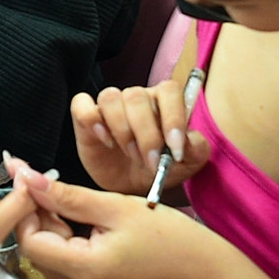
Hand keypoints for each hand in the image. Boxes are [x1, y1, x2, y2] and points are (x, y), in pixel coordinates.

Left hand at [11, 172, 227, 278]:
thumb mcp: (115, 207)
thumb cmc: (170, 236)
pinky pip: (69, 267)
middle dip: (38, 218)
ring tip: (71, 204)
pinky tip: (84, 223)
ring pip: (51, 259)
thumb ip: (66, 195)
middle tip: (52, 189)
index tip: (33, 185)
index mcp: (84, 269)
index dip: (26, 211)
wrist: (205, 269)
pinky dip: (67, 243)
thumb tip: (29, 179)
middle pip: (37, 251)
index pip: (30, 242)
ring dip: (52, 230)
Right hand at [71, 79, 210, 196]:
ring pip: (111, 98)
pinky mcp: (85, 117)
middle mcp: (137, 98)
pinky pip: (82, 104)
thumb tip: (190, 139)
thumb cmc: (158, 170)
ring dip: (122, 130)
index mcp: (164, 102)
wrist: (130, 187)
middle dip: (146, 134)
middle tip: (150, 162)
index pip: (169, 91)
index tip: (175, 149)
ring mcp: (110, 106)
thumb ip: (196, 150)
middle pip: (137, 96)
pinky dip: (92, 120)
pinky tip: (106, 142)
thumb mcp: (185, 166)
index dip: (173, 117)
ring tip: (130, 155)